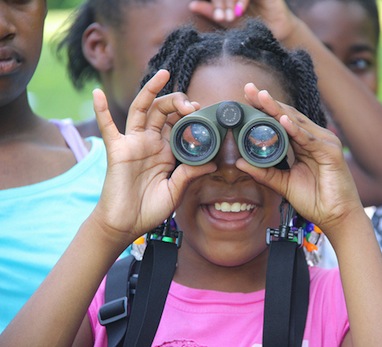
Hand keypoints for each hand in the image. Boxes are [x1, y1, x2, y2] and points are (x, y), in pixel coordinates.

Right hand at [91, 70, 215, 244]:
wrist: (126, 225)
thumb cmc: (150, 209)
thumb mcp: (176, 191)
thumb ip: (190, 174)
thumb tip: (213, 162)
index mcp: (166, 151)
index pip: (179, 124)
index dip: (191, 115)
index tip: (203, 111)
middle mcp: (151, 143)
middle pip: (163, 111)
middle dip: (178, 102)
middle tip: (191, 104)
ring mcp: (133, 143)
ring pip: (142, 110)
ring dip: (151, 91)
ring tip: (163, 74)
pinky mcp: (117, 150)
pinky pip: (108, 128)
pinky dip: (101, 110)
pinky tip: (98, 94)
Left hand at [189, 0, 298, 40]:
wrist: (275, 35)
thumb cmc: (250, 27)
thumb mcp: (227, 20)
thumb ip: (210, 11)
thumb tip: (191, 5)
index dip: (217, 3)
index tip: (219, 17)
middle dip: (222, 3)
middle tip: (223, 18)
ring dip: (230, 2)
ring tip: (231, 17)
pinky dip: (242, 0)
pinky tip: (240, 11)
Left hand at [237, 83, 363, 234]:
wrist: (336, 217)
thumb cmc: (314, 200)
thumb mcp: (283, 184)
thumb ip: (263, 172)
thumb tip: (239, 163)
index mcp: (302, 143)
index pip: (281, 121)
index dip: (264, 109)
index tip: (246, 97)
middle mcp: (313, 138)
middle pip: (288, 116)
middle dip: (267, 102)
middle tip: (249, 89)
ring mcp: (324, 143)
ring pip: (297, 123)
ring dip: (278, 110)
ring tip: (261, 98)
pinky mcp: (331, 153)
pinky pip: (309, 139)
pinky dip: (296, 130)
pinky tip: (283, 121)